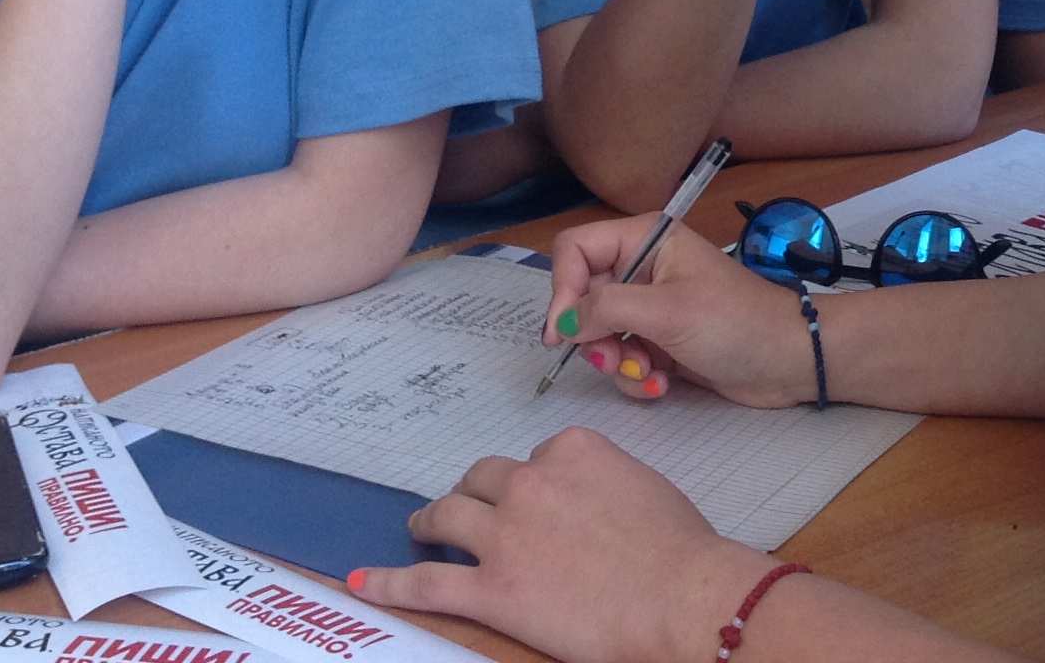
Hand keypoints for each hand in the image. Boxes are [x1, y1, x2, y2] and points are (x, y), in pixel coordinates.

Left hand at [350, 430, 771, 662]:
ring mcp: (505, 532)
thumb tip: (590, 505)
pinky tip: (364, 580)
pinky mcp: (491, 587)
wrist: (680, 595)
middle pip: (485, 476)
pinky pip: (426, 582)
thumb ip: (603, 484)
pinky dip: (390, 580)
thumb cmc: (680, 548)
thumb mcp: (644, 487)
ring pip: (450, 513)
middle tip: (471, 510)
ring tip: (422, 527)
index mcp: (572, 449)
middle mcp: (532, 479)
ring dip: (432, 519)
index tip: (540, 502)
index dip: (536, 482)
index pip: (538, 456)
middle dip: (477, 493)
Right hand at [541, 216, 816, 406]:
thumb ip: (608, 309)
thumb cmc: (733, 322)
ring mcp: (650, 306)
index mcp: (645, 240)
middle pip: (583, 298)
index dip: (562, 289)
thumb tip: (563, 323)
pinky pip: (623, 359)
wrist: (786, 361)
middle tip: (612, 360)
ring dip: (617, 363)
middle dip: (595, 338)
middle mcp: (641, 267)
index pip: (575, 249)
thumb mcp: (668, 311)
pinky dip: (636, 376)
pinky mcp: (658, 341)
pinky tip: (662, 385)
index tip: (562, 335)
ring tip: (650, 375)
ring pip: (600, 335)